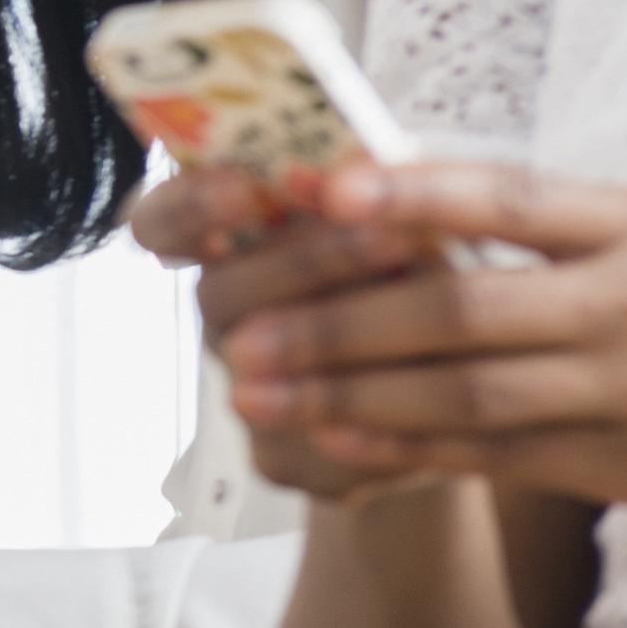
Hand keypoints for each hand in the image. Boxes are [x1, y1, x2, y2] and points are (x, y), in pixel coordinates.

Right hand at [130, 163, 449, 497]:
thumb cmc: (422, 266)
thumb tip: (373, 169)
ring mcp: (245, 391)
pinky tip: (437, 390)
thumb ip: (376, 190)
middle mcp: (227, 317)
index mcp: (229, 241)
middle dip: (307, 264)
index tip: (246, 189)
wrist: (463, 374)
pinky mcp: (282, 458)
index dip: (190, 208)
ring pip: (261, 377)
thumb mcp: (406, 208)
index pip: (162, 223)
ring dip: (345, 340)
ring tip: (433, 305)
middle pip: (219, 294)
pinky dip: (377, 418)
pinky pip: (310, 450)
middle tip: (390, 238)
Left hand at [208, 160, 626, 524]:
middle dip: (338, 322)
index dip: (408, 193)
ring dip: (350, 396)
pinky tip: (340, 446)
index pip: (507, 195)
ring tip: (260, 394)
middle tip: (238, 333)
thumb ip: (560, 230)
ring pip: (466, 391)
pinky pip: (498, 456)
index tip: (318, 193)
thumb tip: (416, 199)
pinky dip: (411, 451)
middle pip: (460, 305)